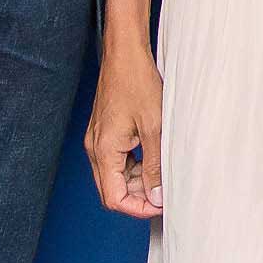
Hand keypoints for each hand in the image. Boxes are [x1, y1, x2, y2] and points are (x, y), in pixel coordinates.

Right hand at [85, 38, 164, 218]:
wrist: (125, 54)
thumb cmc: (137, 83)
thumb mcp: (154, 128)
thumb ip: (155, 165)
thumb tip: (156, 196)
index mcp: (104, 151)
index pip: (114, 198)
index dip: (137, 208)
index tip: (160, 205)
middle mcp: (96, 148)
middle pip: (113, 189)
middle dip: (139, 195)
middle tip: (166, 191)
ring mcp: (99, 140)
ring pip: (117, 175)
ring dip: (139, 179)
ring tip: (164, 172)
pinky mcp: (105, 132)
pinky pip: (118, 159)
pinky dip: (136, 164)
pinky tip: (155, 156)